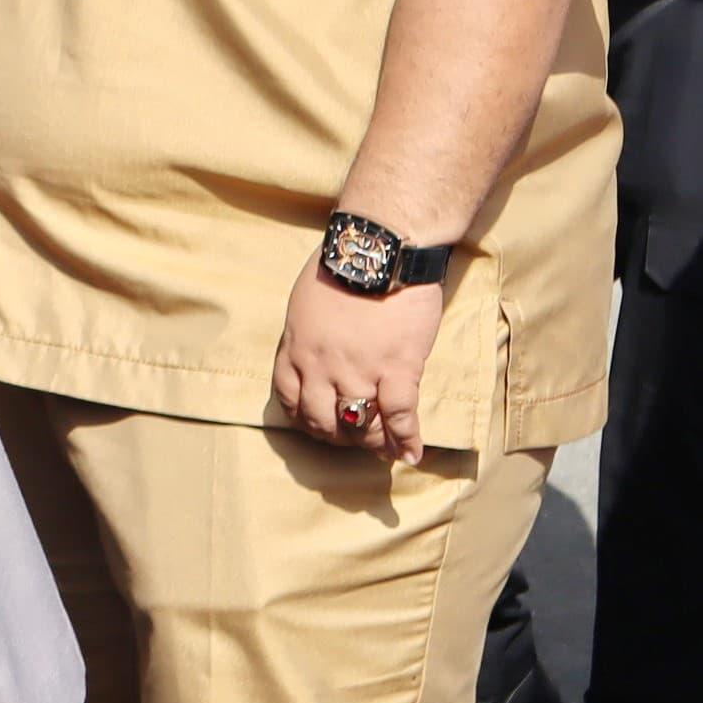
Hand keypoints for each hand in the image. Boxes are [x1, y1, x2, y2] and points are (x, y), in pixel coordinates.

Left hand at [271, 265, 444, 462]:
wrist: (379, 248)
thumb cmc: (341, 265)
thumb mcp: (304, 302)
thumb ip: (305, 334)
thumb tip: (312, 354)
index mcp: (297, 348)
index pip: (291, 400)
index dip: (305, 420)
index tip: (319, 426)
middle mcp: (322, 366)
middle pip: (323, 420)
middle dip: (337, 436)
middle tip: (353, 440)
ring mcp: (360, 370)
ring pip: (361, 425)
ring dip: (372, 442)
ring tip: (383, 450)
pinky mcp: (398, 368)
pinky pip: (400, 416)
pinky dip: (406, 440)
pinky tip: (412, 455)